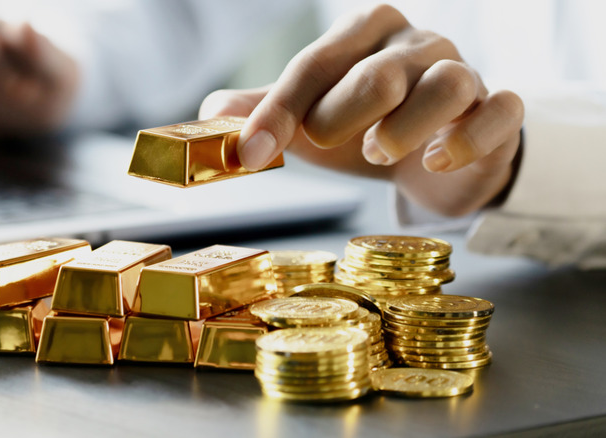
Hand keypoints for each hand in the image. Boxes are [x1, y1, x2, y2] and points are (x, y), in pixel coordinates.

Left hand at [200, 4, 522, 216]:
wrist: (435, 152)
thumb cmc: (366, 125)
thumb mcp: (311, 117)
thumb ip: (264, 112)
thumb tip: (209, 115)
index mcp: (365, 34)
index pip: (316, 64)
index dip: (279, 111)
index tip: (252, 153)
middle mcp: (418, 45)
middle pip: (381, 69)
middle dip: (344, 110)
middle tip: (325, 141)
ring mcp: (465, 73)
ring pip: (448, 84)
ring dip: (406, 125)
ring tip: (377, 153)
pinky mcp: (500, 111)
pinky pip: (502, 111)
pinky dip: (470, 138)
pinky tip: (438, 161)